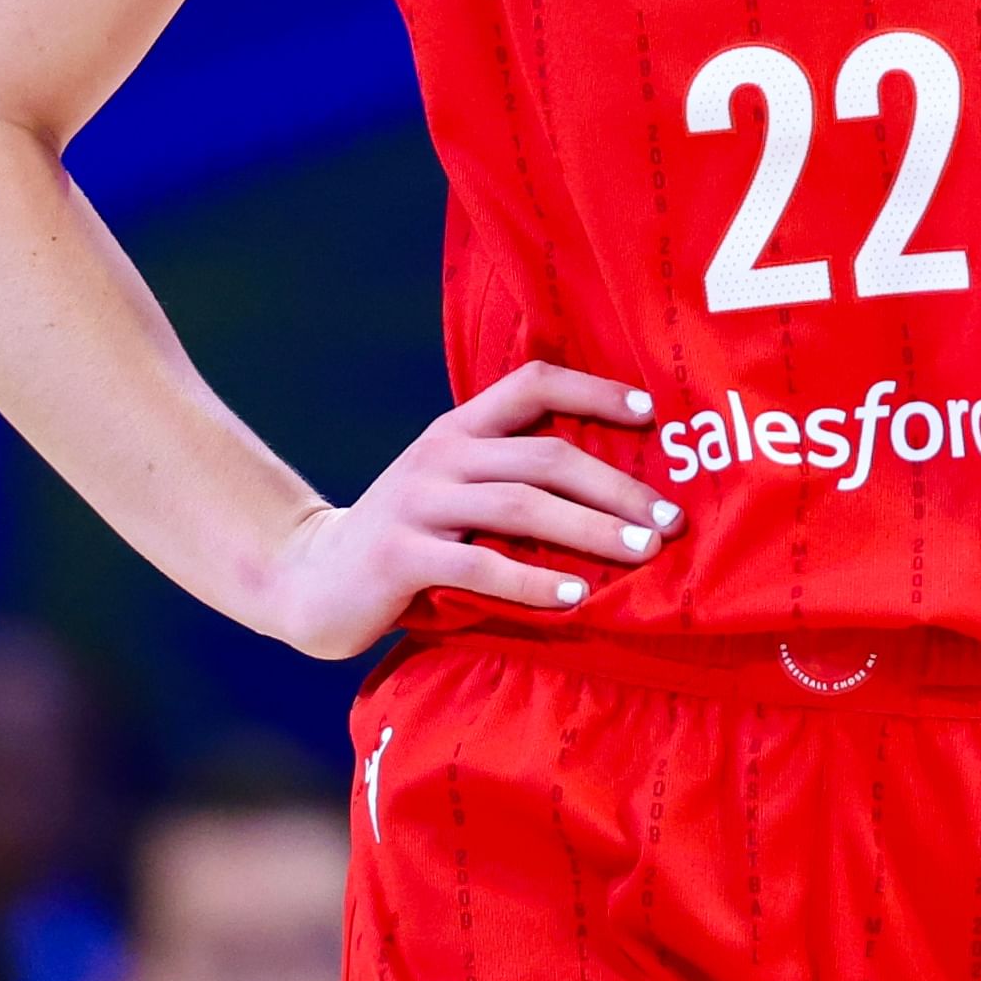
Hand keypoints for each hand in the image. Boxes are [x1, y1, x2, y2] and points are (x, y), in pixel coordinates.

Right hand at [245, 364, 675, 659]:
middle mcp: (441, 455)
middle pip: (545, 455)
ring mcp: (418, 503)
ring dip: (592, 529)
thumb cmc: (408, 538)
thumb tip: (617, 492)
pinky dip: (533, 580)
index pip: (532, 384)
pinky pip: (480, 565)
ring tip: (643, 553)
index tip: (653, 416)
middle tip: (671, 520)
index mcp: (459, 430)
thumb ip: (509, 477)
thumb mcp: (452, 489)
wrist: (309, 577)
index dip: (594, 391)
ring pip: (521, 505)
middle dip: (617, 486)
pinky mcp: (400, 556)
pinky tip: (576, 596)